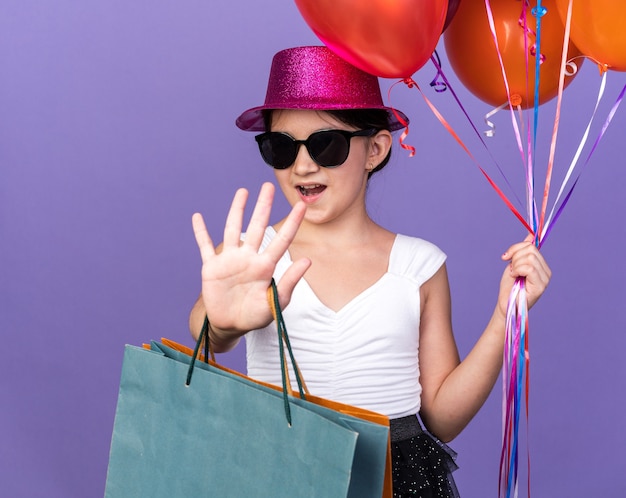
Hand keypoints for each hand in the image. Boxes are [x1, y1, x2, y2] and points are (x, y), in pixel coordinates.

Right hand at [192, 182, 310, 342]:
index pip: (282, 240)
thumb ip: (289, 282)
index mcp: (265, 266)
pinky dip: (200, 232)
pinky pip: (205, 246)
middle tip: (269, 186)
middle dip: (263, 206)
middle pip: (257, 226)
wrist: (230, 325)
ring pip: (233, 229)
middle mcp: (248, 257)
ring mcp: (229, 260)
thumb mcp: (276, 302)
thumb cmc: (255, 315)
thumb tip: (307, 261)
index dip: (292, 223)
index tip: (302, 206)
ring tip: (243, 192)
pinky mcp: (211, 267)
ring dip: (237, 211)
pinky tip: (197, 217)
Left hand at [497, 235, 551, 317]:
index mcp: (541, 265)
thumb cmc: (510, 287)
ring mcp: (545, 279)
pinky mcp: (541, 285)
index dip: (516, 248)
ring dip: (515, 265)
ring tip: (514, 274)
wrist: (505, 304)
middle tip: (510, 268)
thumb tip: (531, 234)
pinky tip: (515, 277)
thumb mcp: (515, 264)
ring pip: (529, 257)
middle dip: (515, 256)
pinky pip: (529, 268)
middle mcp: (546, 271)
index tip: (505, 257)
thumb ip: (523, 251)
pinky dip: (518, 270)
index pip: (532, 245)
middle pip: (531, 249)